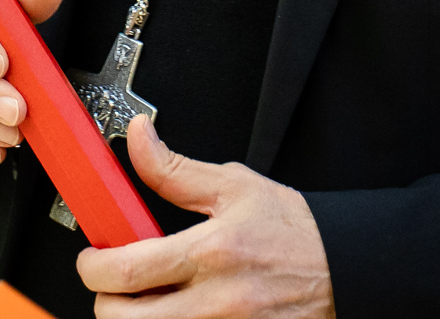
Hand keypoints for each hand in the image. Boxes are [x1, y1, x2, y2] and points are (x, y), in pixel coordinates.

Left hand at [78, 116, 332, 317]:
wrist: (346, 270)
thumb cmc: (295, 231)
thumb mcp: (235, 187)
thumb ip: (174, 169)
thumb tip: (137, 139)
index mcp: (212, 252)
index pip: (128, 272)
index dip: (93, 268)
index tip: (93, 258)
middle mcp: (217, 302)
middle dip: (106, 303)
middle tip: (113, 285)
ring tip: (145, 301)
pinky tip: (175, 313)